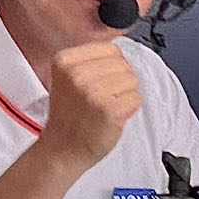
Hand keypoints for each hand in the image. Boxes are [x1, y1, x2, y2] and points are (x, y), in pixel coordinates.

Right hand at [40, 41, 142, 170]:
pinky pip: (136, 99)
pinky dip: (129, 109)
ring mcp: (93, 92)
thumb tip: (122, 53)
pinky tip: (112, 117)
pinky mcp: (110, 110)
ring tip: (106, 107)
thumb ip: (91, 60)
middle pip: (123, 64)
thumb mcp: (68, 78)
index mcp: (65, 61)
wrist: (62, 149)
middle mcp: (77, 74)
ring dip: (124, 95)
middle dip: (119, 81)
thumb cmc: (69, 115)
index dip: (111, 67)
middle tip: (101, 98)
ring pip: (132, 80)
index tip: (98, 82)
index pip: (111, 49)